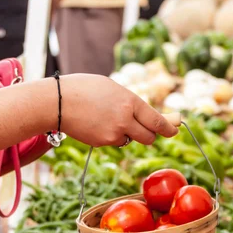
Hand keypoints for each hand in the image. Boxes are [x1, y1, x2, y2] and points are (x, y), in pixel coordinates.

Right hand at [60, 74, 178, 146]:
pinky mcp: (103, 143)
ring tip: (108, 117)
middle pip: (149, 137)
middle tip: (148, 130)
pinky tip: (97, 123)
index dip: (168, 128)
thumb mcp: (112, 88)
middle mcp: (125, 120)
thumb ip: (131, 103)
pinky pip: (115, 141)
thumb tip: (151, 118)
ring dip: (128, 133)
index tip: (175, 131)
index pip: (156, 121)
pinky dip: (112, 135)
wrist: (56, 102)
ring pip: (130, 139)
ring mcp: (114, 134)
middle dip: (150, 135)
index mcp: (130, 102)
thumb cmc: (84, 88)